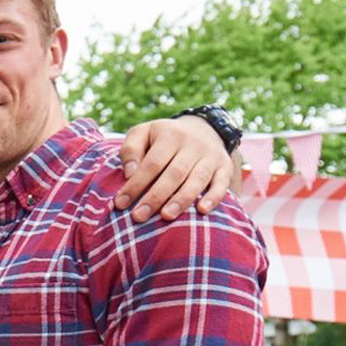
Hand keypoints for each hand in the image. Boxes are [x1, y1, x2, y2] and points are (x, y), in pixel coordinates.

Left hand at [115, 117, 235, 221]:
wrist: (202, 128)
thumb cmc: (163, 138)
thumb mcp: (143, 133)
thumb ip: (130, 150)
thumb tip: (129, 174)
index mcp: (170, 135)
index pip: (152, 163)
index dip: (136, 184)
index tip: (121, 204)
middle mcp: (192, 144)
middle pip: (174, 173)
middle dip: (156, 196)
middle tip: (139, 216)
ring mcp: (210, 156)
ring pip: (197, 179)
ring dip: (182, 200)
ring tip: (166, 216)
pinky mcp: (224, 167)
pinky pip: (222, 183)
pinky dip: (213, 197)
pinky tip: (202, 211)